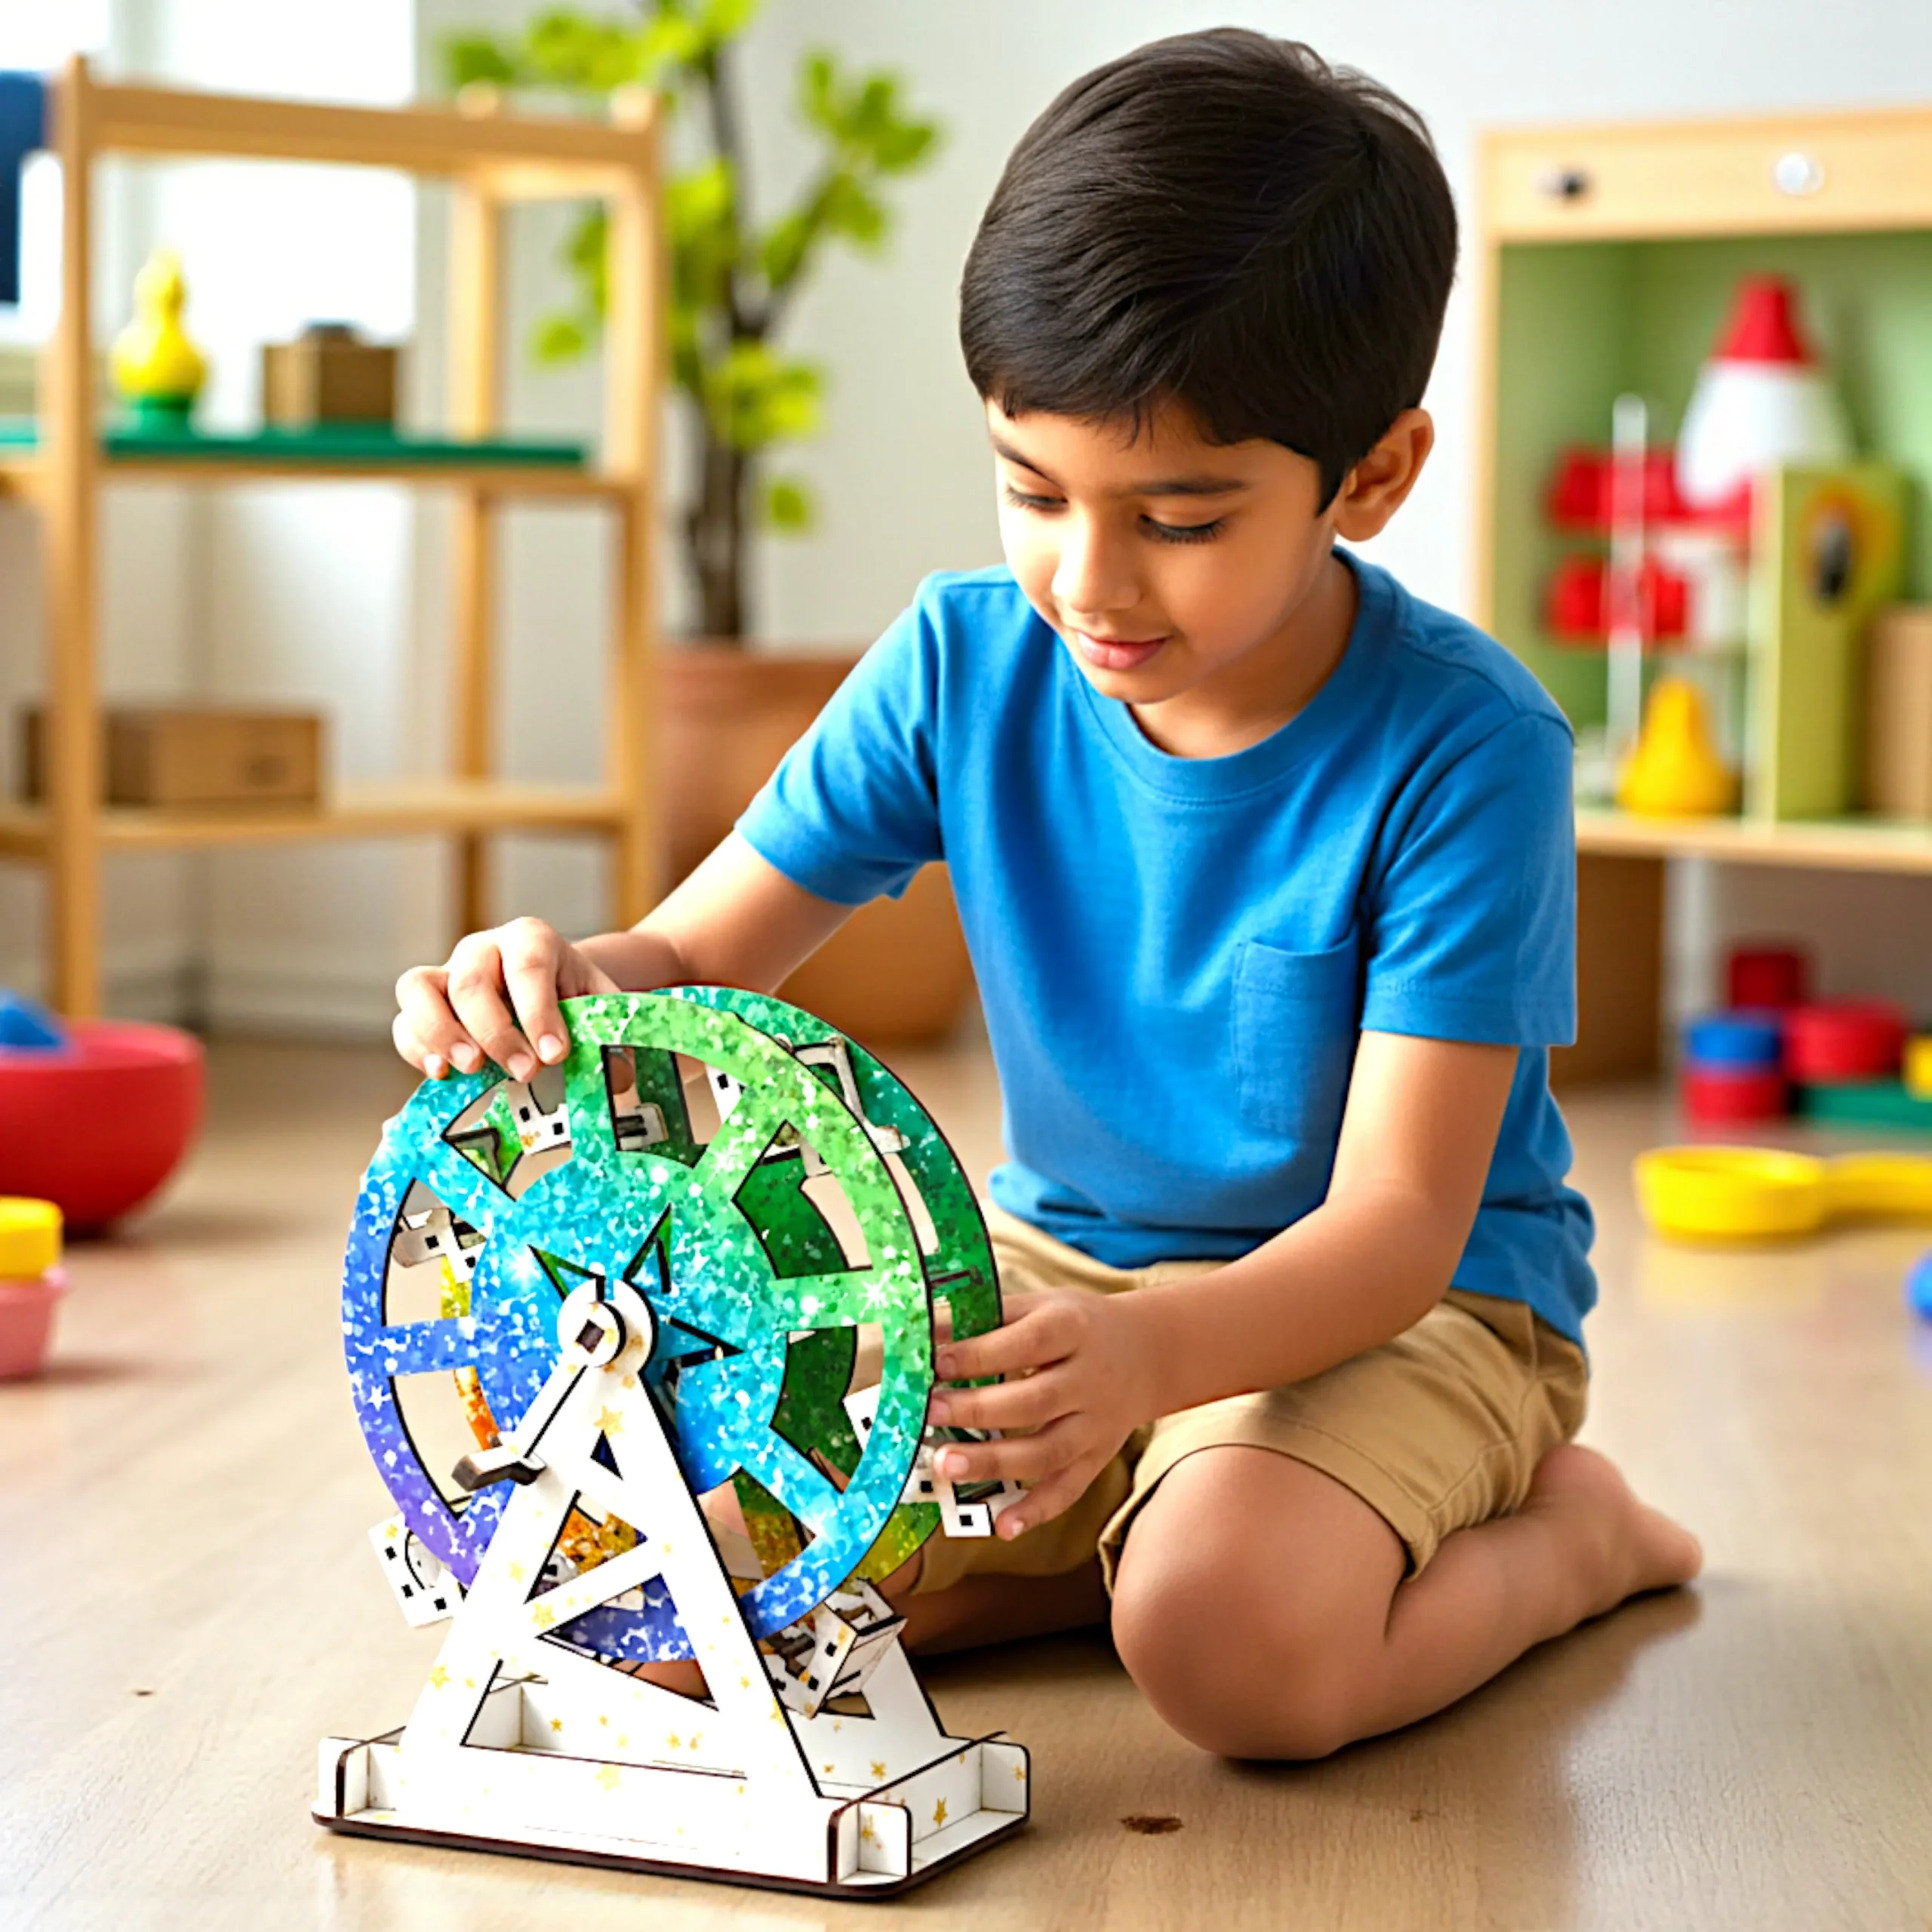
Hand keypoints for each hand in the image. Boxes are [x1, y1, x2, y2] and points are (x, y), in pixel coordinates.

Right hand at [392, 916, 620, 1081]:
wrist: (552, 988)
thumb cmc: (576, 998)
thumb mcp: (601, 1007)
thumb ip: (610, 1036)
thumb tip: (618, 1079)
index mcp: (531, 939)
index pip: (528, 966)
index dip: (539, 1011)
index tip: (555, 1053)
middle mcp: (483, 948)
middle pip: (471, 980)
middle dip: (495, 1031)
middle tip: (524, 1071)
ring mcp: (447, 973)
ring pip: (420, 989)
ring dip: (441, 1033)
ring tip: (472, 1069)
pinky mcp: (425, 1005)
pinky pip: (405, 1022)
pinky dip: (417, 1049)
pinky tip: (441, 1074)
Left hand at [924, 1289, 1165, 1538]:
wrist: (1148, 1353)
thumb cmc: (1075, 1326)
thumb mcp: (1040, 1305)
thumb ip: (987, 1316)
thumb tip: (924, 1329)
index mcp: (1072, 1329)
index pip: (1027, 1343)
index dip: (981, 1354)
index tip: (937, 1363)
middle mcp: (1088, 1379)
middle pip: (1034, 1401)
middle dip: (977, 1409)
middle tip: (930, 1413)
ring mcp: (1095, 1425)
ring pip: (1046, 1452)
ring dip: (994, 1463)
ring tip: (946, 1465)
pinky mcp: (1096, 1458)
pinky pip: (1068, 1489)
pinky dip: (1036, 1511)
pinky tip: (1001, 1525)